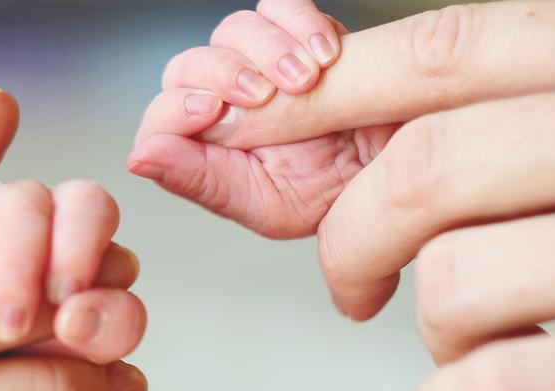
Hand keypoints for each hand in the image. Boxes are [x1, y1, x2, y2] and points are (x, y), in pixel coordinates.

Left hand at [128, 0, 391, 241]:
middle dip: (221, 75)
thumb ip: (204, 180)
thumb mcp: (274, 206)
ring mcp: (266, 62)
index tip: (208, 113)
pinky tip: (324, 54)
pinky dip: (297, 21)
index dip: (175, 110)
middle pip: (189, 65)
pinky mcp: (304, 32)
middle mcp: (232, 102)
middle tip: (263, 96)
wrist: (414, 166)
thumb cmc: (346, 198)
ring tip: (306, 80)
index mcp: (212, 148)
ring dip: (264, 50)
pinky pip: (280, 4)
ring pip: (232, 30)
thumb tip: (140, 156)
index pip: (161, 119)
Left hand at [138, 0, 554, 390]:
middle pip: (424, 169)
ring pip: (452, 282)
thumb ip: (534, 107)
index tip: (240, 123)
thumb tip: (344, 111)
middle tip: (350, 286)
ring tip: (477, 343)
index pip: (448, 48)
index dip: (323, 92)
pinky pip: (496, 389)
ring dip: (429, 331)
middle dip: (348, 238)